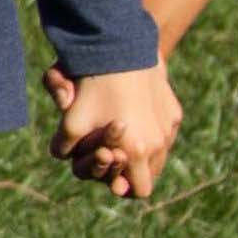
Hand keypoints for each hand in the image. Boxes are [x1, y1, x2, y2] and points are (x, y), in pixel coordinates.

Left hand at [46, 64, 184, 197]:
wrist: (122, 47)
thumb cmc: (94, 86)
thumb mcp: (70, 120)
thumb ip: (64, 148)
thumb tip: (64, 156)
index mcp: (139, 151)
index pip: (140, 191)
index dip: (123, 188)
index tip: (111, 180)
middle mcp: (161, 142)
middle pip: (150, 175)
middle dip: (131, 171)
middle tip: (112, 157)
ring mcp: (170, 127)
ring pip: (160, 155)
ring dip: (142, 154)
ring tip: (121, 139)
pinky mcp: (174, 111)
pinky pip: (165, 133)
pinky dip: (151, 132)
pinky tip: (132, 116)